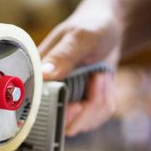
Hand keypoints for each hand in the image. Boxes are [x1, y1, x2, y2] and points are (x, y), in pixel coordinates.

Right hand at [39, 3, 121, 135]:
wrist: (112, 28)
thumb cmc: (93, 25)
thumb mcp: (80, 36)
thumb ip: (63, 55)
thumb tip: (44, 74)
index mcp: (38, 75)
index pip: (38, 111)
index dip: (58, 115)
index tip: (77, 104)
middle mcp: (48, 92)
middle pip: (63, 125)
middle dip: (87, 108)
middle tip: (97, 80)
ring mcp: (66, 101)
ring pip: (82, 124)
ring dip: (100, 101)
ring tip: (101, 76)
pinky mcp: (82, 107)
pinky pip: (96, 119)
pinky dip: (106, 101)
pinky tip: (105, 82)